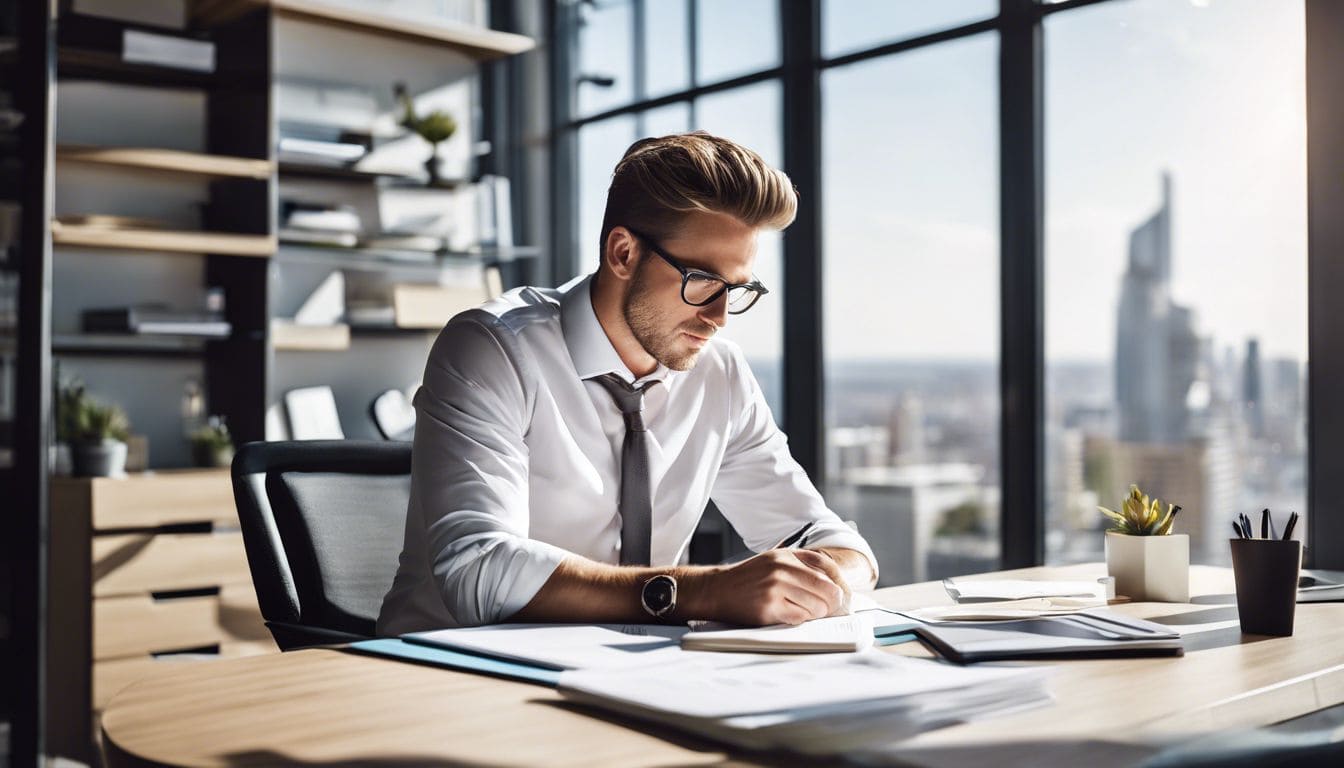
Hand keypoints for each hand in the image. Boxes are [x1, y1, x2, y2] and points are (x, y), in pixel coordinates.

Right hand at [691, 549, 848, 625]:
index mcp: (786, 555)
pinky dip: (800, 620)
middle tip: (828, 610)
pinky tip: (789, 615)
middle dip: (831, 603)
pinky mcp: (769, 608)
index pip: (826, 566)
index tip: (843, 595)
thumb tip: (835, 588)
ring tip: (801, 611)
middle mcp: (782, 568)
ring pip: (816, 606)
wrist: (717, 590)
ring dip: (815, 614)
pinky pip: (800, 618)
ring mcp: (775, 587)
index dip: (840, 583)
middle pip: (826, 589)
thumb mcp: (773, 561)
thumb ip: (800, 567)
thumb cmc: (748, 580)